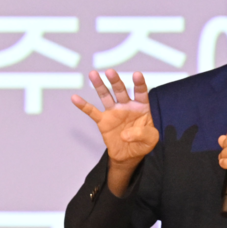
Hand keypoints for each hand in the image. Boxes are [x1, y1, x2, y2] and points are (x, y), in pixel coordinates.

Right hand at [72, 70, 158, 196]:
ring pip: (105, 96)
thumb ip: (143, 134)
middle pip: (120, 90)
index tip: (136, 75)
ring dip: (100, 85)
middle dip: (115, 81)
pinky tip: (75, 98)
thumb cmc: (143, 143)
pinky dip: (83, 105)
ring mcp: (114, 112)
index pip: (141, 93)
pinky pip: (92, 112)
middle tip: (110, 72)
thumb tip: (125, 134)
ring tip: (93, 74)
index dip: (139, 84)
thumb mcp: (151, 140)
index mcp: (141, 107)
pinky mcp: (103, 121)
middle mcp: (126, 106)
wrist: (129, 155)